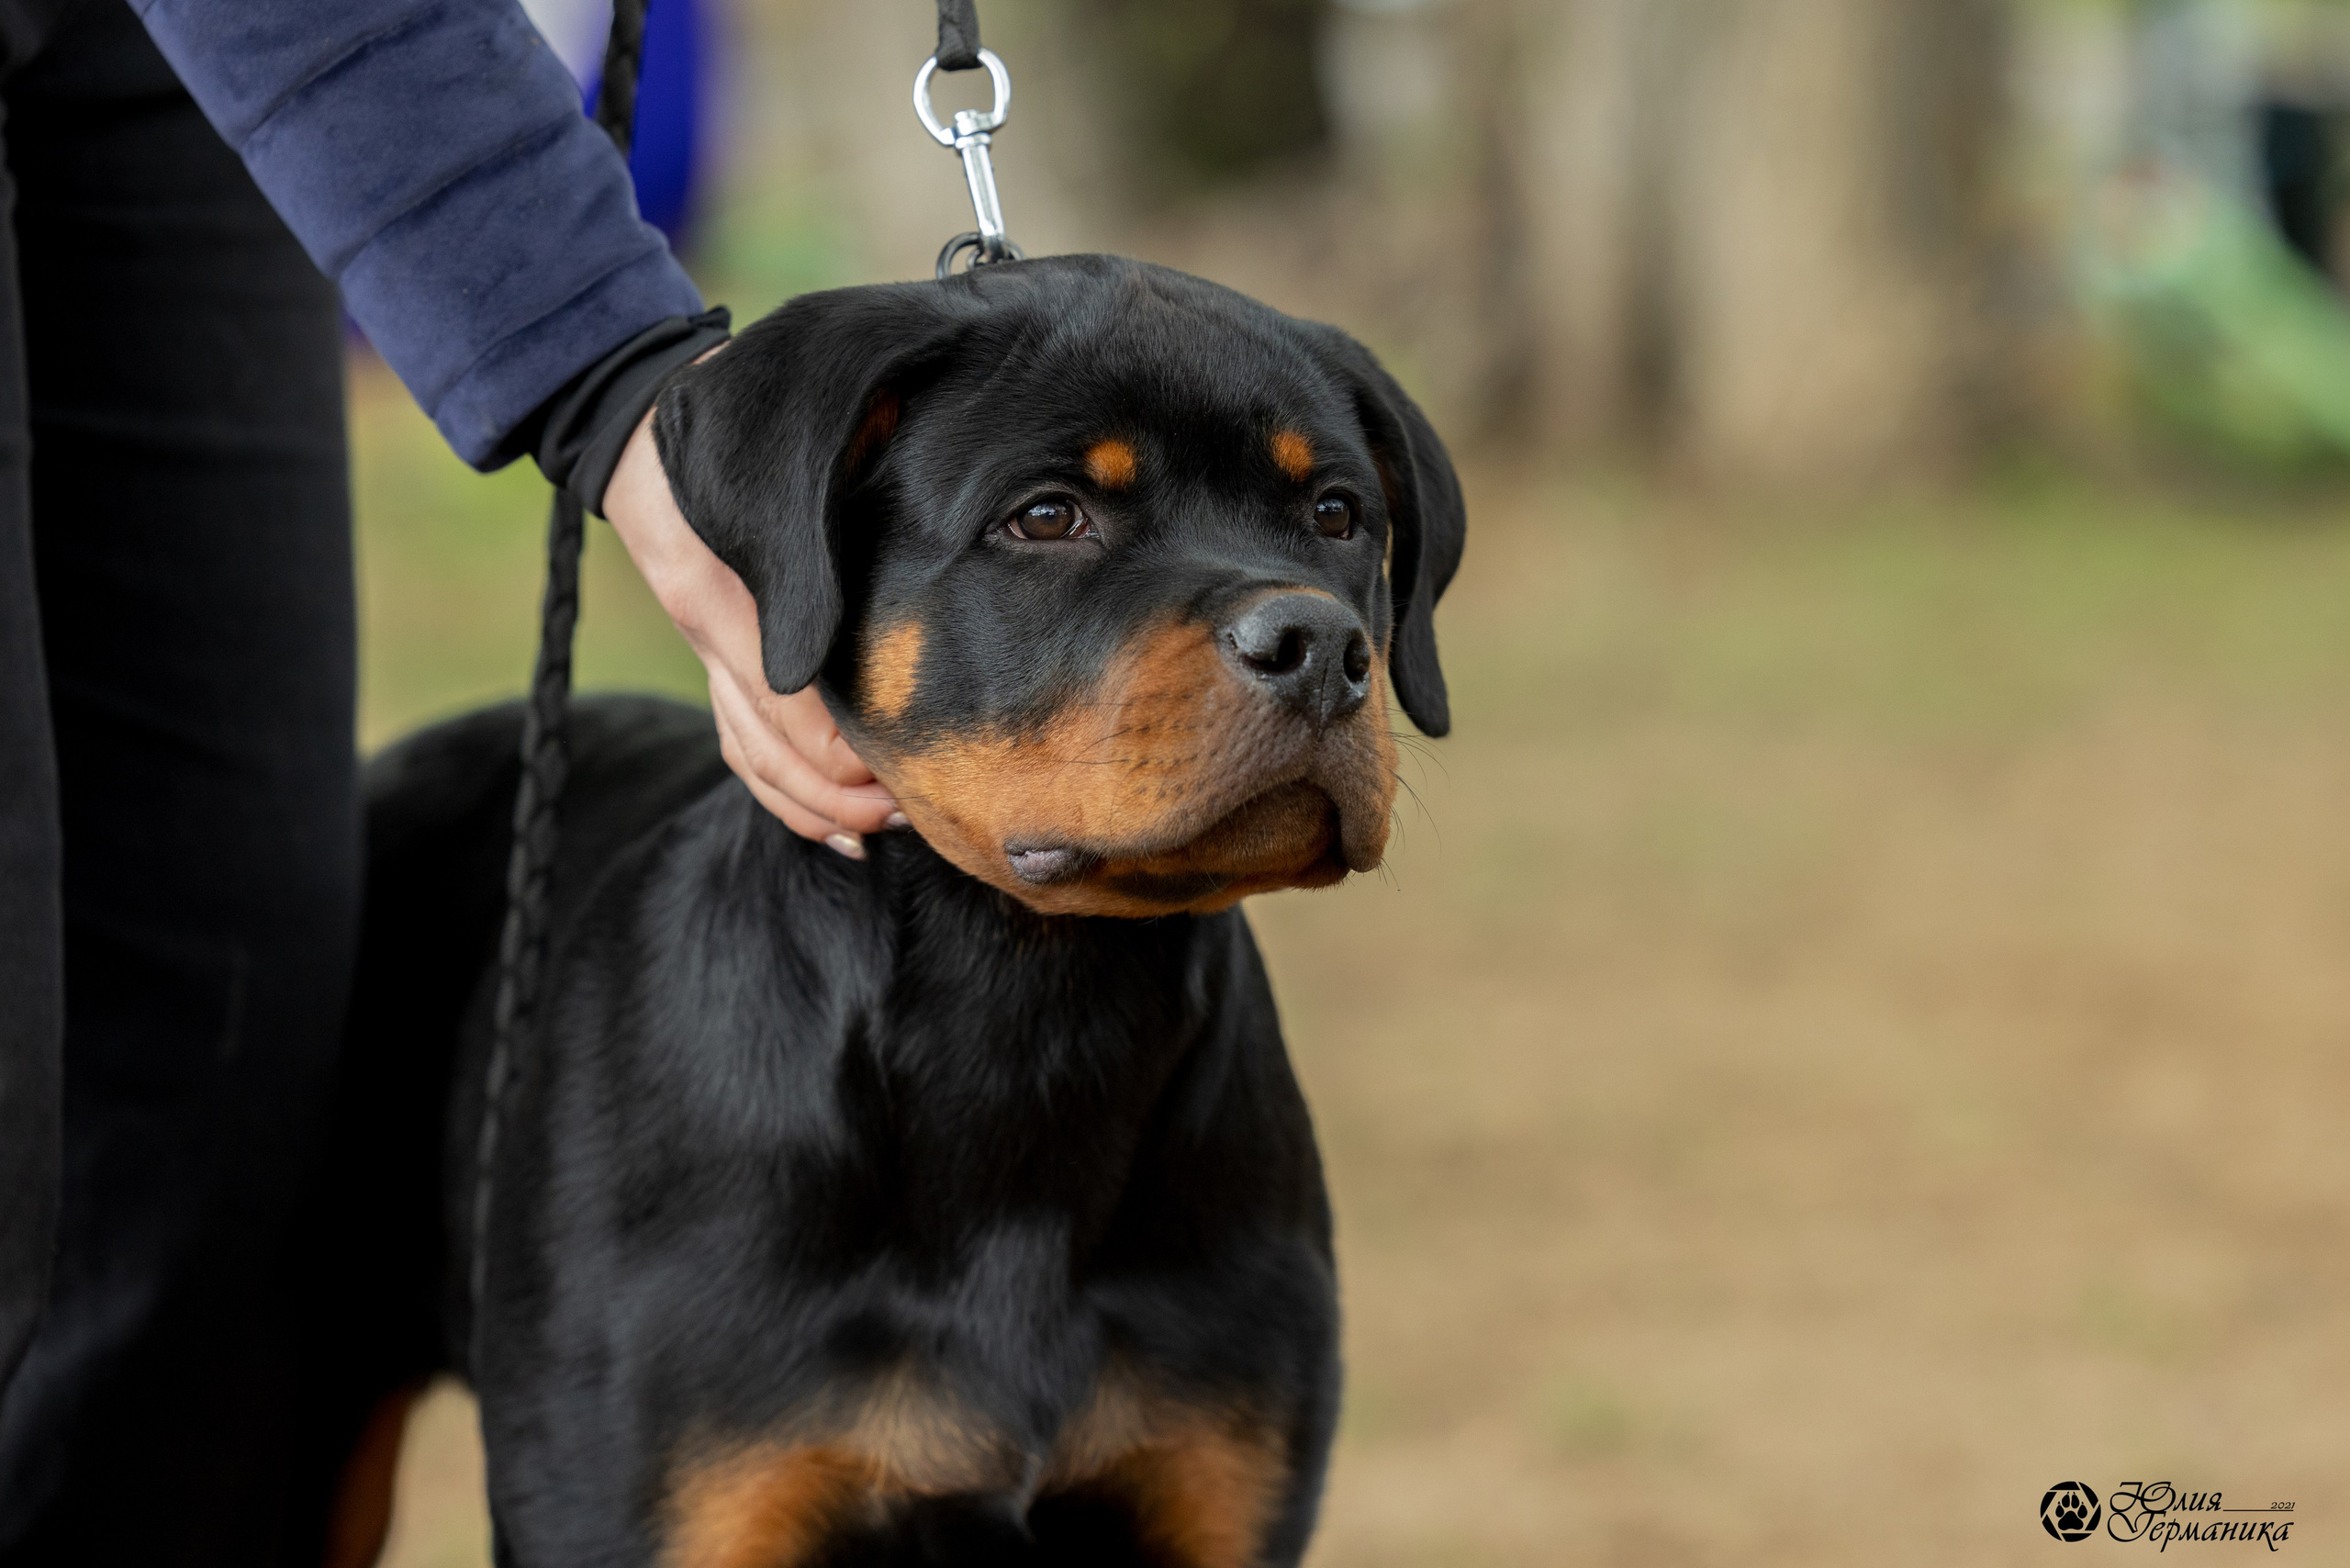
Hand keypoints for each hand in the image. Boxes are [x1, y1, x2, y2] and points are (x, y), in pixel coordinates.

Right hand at [602, 407, 899, 856]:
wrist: (641, 427)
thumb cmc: (722, 423)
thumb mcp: (767, 456)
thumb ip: (814, 499)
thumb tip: (882, 496)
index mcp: (720, 591)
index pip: (781, 696)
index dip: (839, 747)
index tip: (897, 769)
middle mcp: (710, 630)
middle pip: (770, 746)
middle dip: (838, 793)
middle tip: (909, 809)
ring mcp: (708, 648)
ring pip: (753, 757)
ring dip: (815, 805)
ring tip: (879, 829)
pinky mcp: (715, 656)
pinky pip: (740, 745)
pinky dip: (783, 795)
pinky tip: (835, 830)